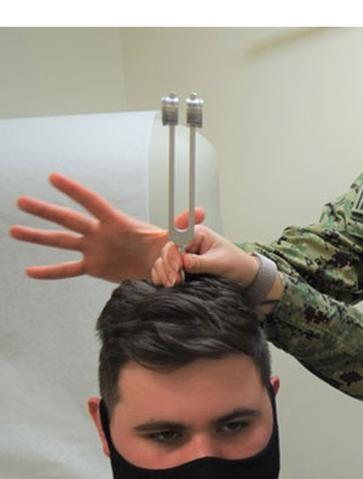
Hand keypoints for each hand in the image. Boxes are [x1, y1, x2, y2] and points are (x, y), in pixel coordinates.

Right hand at [9, 173, 205, 282]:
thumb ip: (182, 227)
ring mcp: (95, 249)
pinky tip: (30, 271)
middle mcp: (101, 233)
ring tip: (13, 230)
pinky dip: (50, 272)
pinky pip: (68, 270)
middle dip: (46, 211)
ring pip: (62, 241)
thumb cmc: (169, 249)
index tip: (53, 177)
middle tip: (20, 201)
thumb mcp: (176, 238)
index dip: (74, 191)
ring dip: (38, 237)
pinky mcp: (94, 267)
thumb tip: (199, 213)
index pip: (93, 203)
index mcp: (118, 222)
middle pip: (69, 219)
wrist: (166, 269)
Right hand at [151, 225, 259, 287]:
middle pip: (167, 250)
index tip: (178, 267)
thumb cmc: (236, 264)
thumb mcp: (220, 263)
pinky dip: (162, 277)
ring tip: (173, 284)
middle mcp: (187, 243)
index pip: (177, 239)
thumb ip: (200, 262)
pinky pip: (164, 270)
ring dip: (164, 273)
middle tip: (175, 280)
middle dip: (168, 266)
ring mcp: (182, 255)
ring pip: (162, 261)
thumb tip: (183, 262)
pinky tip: (167, 284)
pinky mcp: (179, 268)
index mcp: (198, 234)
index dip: (174, 253)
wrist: (244, 276)